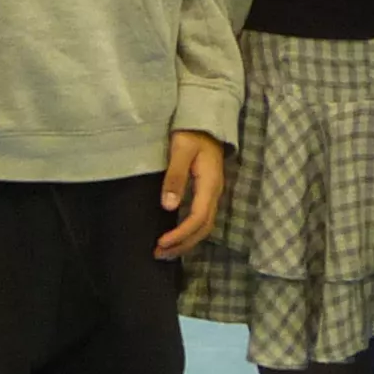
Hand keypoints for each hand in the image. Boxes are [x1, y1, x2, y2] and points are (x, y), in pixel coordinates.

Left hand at [154, 127, 228, 259]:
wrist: (206, 120)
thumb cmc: (192, 132)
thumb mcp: (180, 149)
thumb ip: (175, 176)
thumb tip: (168, 206)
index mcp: (209, 184)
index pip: (197, 218)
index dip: (180, 234)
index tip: (161, 242)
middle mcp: (214, 193)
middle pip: (203, 228)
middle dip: (183, 244)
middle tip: (159, 254)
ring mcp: (212, 194)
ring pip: (204, 226)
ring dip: (186, 242)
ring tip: (165, 252)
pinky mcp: (206, 193)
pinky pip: (200, 219)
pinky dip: (188, 233)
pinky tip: (175, 238)